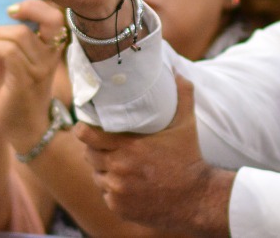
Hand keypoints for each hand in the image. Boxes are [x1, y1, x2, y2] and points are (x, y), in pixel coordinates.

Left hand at [0, 0, 67, 148]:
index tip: (12, 11)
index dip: (33, 7)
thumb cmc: (16, 89)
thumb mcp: (21, 58)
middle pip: (30, 24)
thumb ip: (17, 36)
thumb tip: (0, 11)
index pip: (54, 16)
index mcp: (52, 48)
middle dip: (4, 27)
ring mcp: (39, 70)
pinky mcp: (24, 82)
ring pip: (17, 35)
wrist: (23, 129)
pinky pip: (8, 52)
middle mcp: (50, 57)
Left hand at [74, 76, 231, 236]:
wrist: (197, 200)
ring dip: (103, 169)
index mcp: (128, 147)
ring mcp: (118, 191)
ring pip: (97, 175)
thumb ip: (182, 96)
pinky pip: (106, 195)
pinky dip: (112, 189)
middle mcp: (118, 169)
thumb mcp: (186, 125)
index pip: (87, 136)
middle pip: (89, 155)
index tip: (83, 125)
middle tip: (105, 144)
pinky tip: (126, 183)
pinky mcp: (120, 208)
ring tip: (118, 164)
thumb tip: (177, 72)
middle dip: (94, 149)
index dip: (82, 129)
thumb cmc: (189, 160)